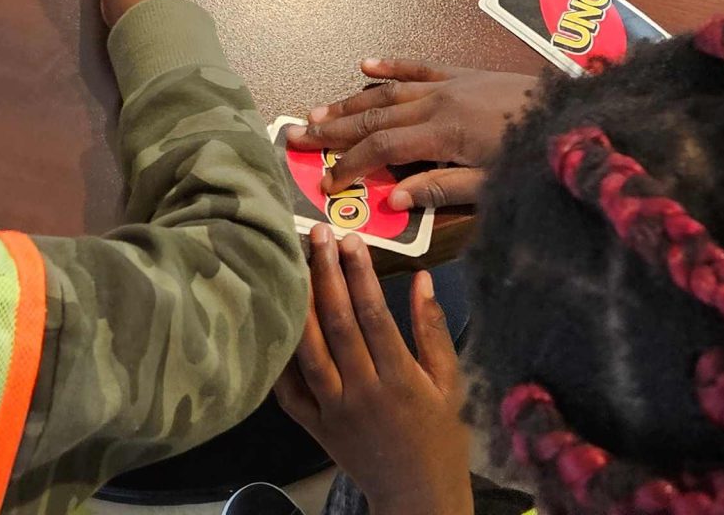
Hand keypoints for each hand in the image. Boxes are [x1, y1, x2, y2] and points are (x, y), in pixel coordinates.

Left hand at [272, 230, 473, 514]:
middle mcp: (363, 391)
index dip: (360, 274)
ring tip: (292, 265)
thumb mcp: (450, 383)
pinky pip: (289, 389)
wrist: (417, 496)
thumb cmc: (440, 436)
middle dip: (325, 275)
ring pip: (309, 351)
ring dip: (299, 305)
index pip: (374, 315)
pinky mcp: (315, 427)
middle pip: (337, 324)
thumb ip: (433, 330)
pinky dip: (279, 356)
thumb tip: (422, 278)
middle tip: (317, 235)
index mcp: (400, 378)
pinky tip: (273, 320)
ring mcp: (334, 411)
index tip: (352, 238)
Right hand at [294, 61, 538, 209]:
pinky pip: (420, 66)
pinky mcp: (464, 75)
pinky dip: (391, 65)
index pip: (382, 149)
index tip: (324, 183)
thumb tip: (389, 196)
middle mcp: (439, 102)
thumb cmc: (536, 158)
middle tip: (294, 136)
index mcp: (444, 132)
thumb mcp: (494, 185)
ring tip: (316, 112)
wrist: (578, 117)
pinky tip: (364, 64)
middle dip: (334, 129)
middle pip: (375, 116)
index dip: (350, 165)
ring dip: (350, 101)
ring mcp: (450, 84)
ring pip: (389, 91)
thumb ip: (441, 188)